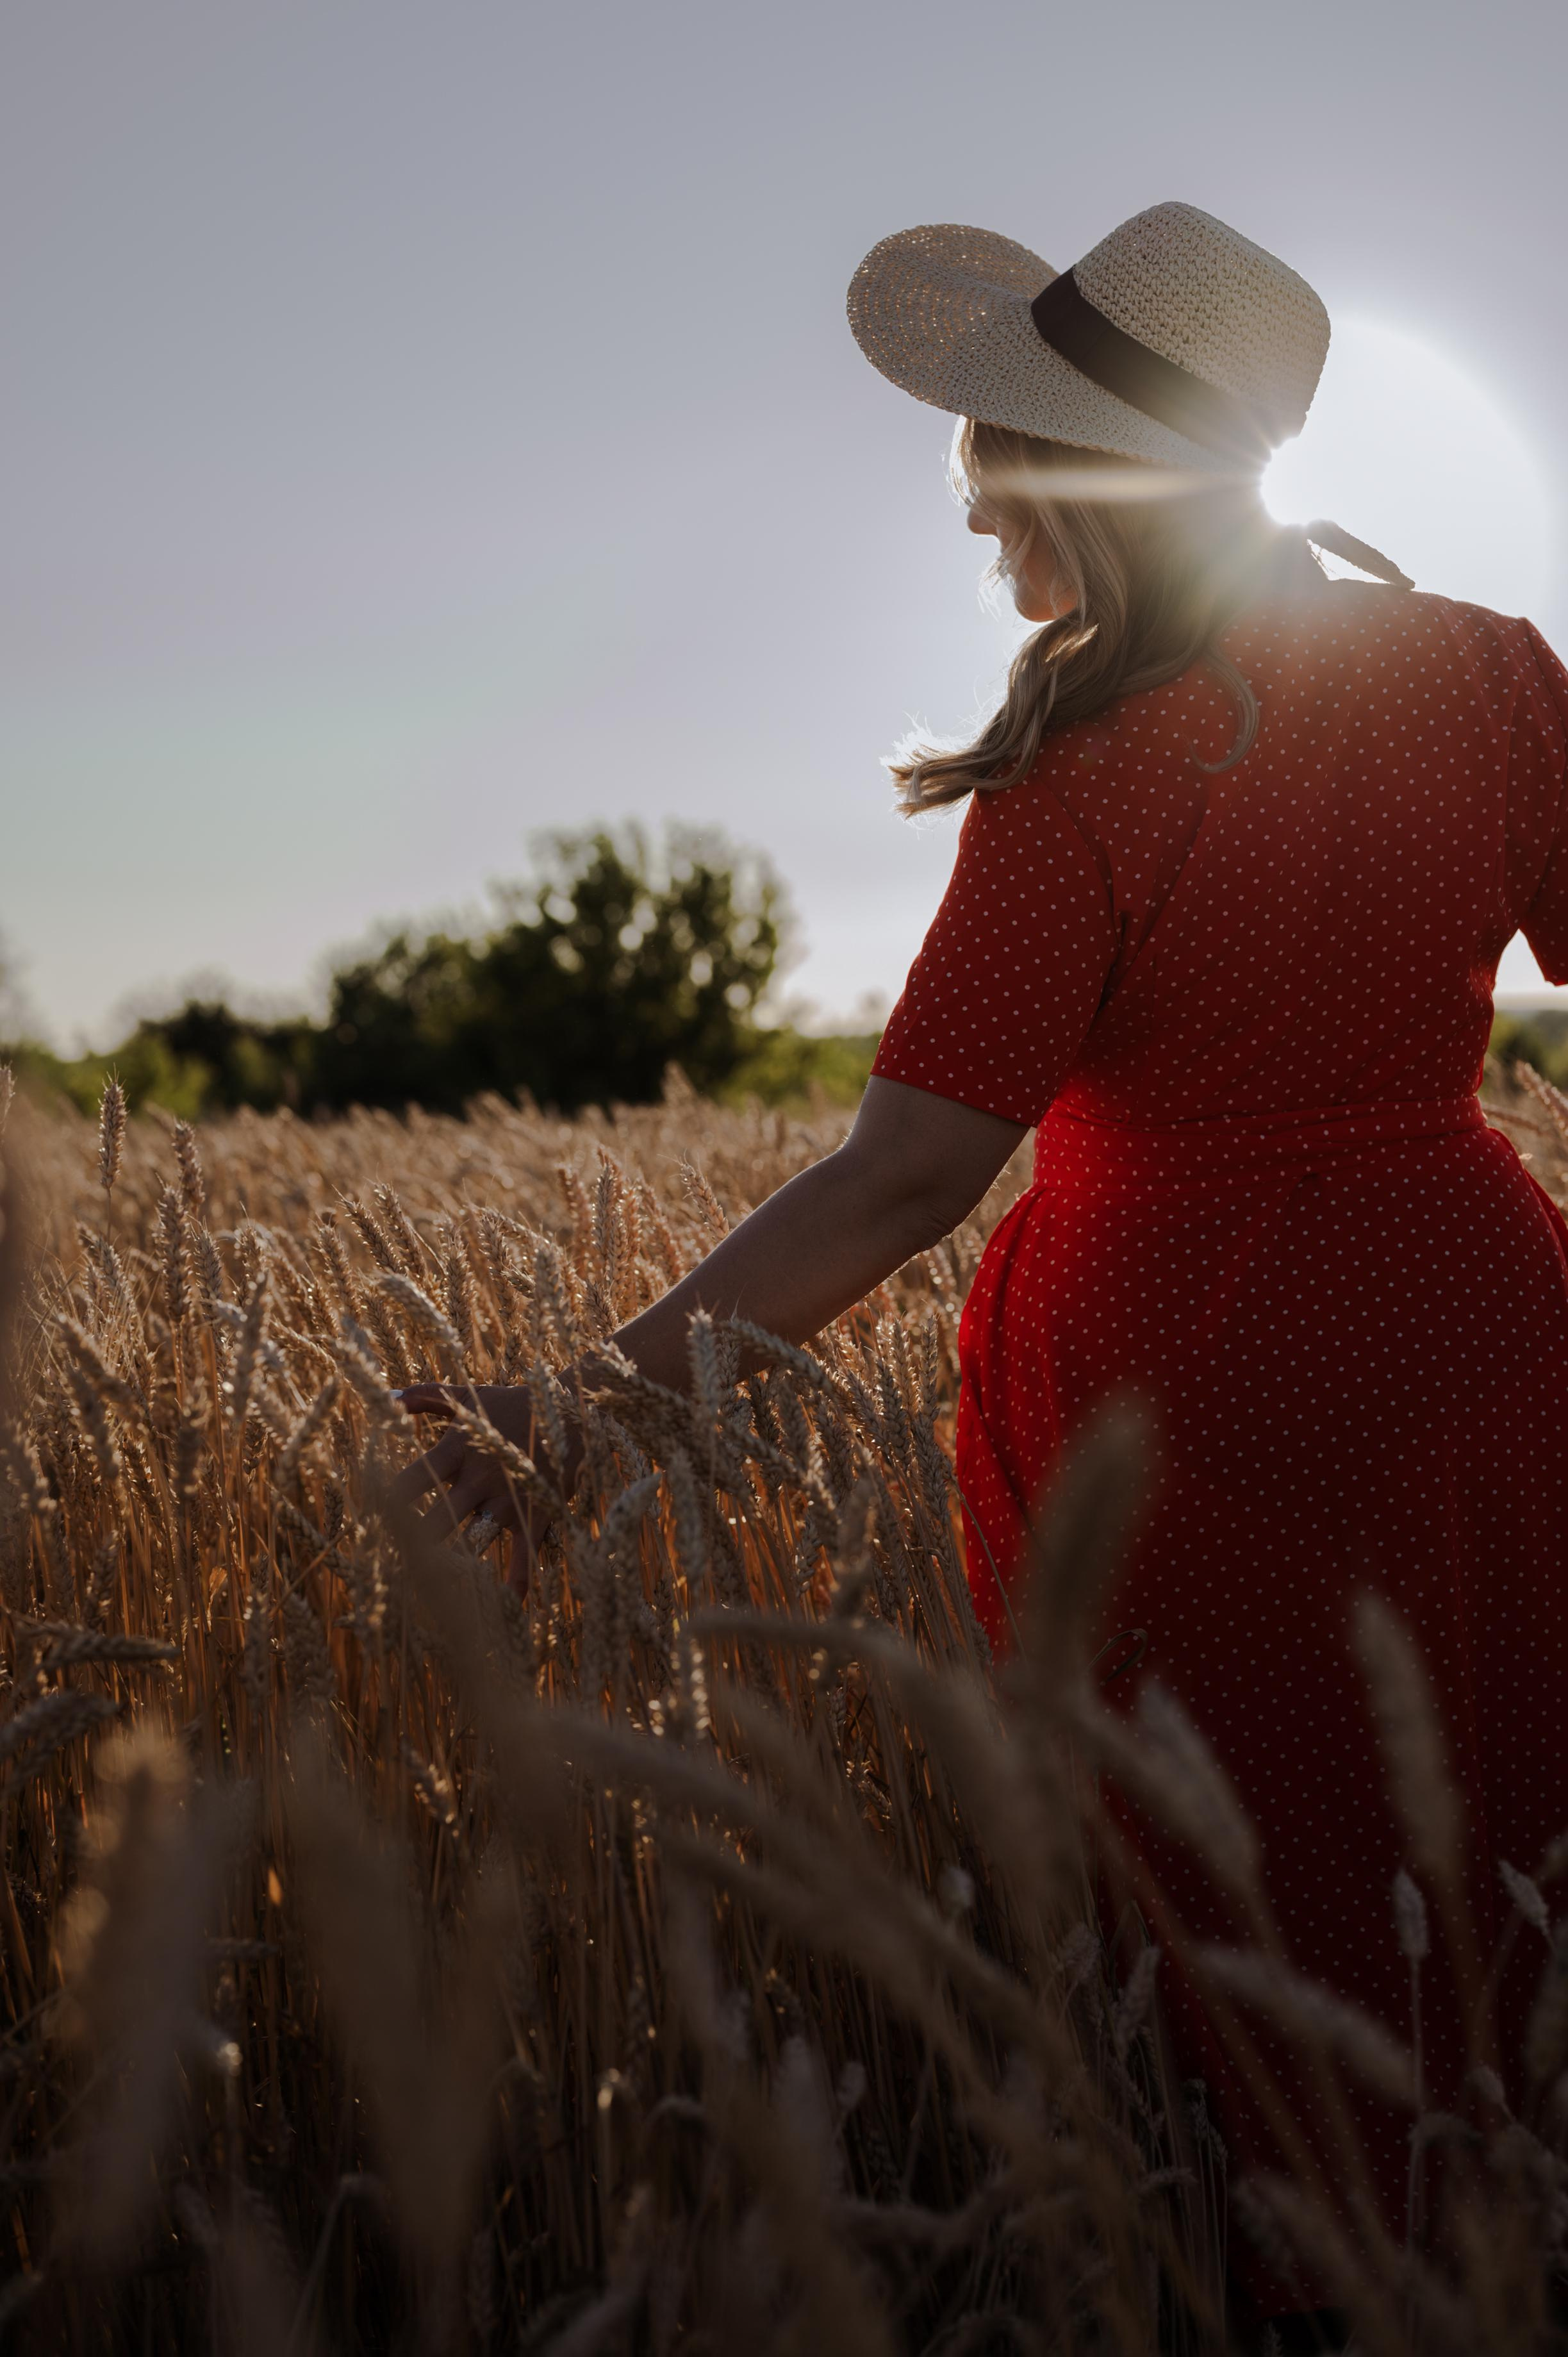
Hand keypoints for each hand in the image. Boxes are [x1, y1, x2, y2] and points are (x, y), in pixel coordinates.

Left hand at [389, 1382, 571, 1590]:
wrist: (572, 1409)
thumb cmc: (513, 1403)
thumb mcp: (468, 1396)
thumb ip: (425, 1396)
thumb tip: (385, 1397)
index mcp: (458, 1450)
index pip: (413, 1479)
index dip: (389, 1502)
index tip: (371, 1522)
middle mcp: (479, 1478)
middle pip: (438, 1519)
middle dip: (414, 1544)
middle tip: (393, 1567)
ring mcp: (509, 1498)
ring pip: (475, 1539)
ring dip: (455, 1567)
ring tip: (431, 1592)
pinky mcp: (536, 1511)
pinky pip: (525, 1551)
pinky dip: (517, 1579)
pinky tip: (505, 1605)